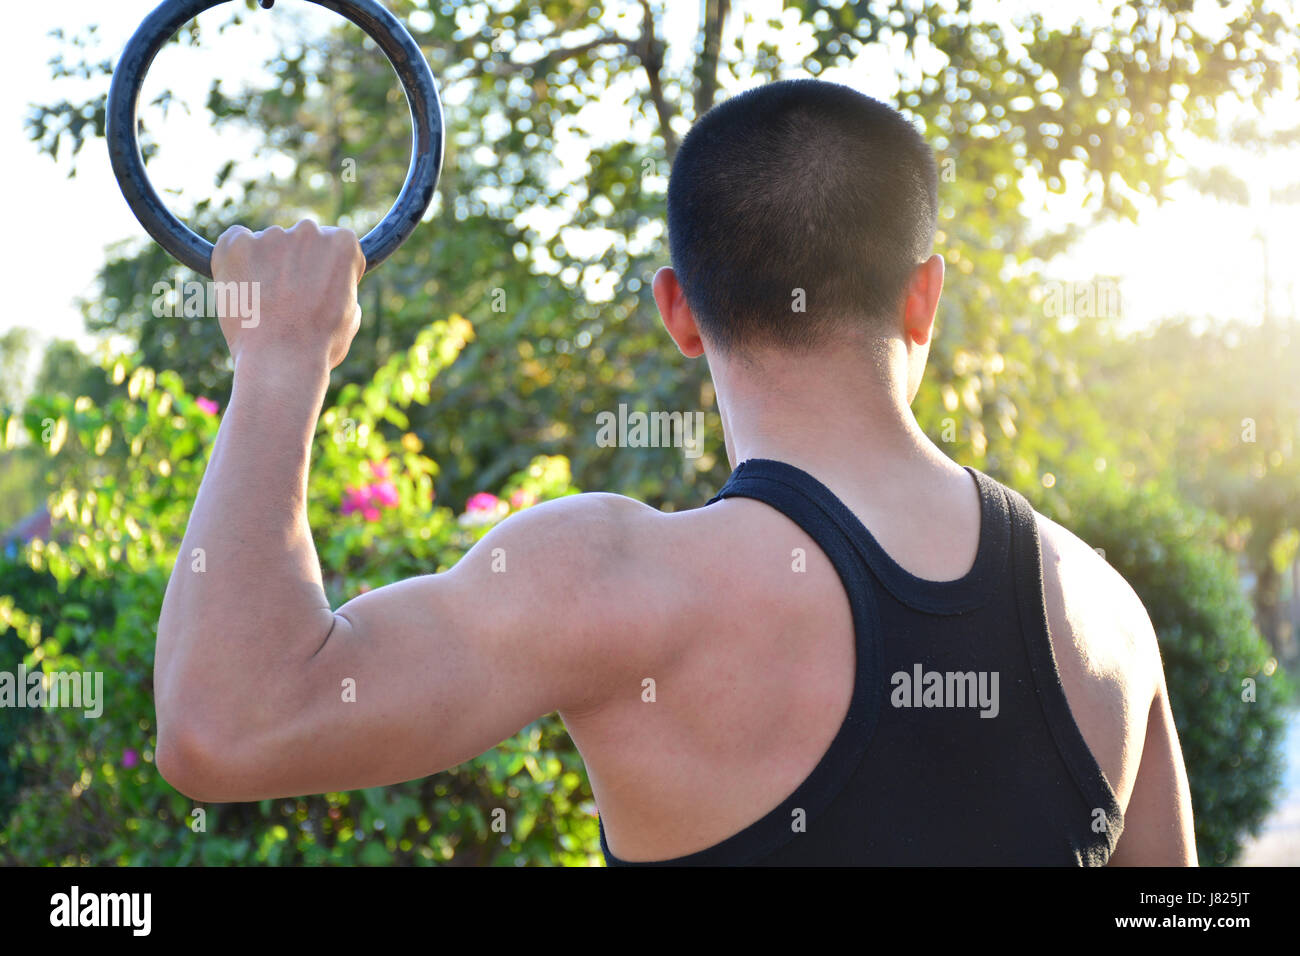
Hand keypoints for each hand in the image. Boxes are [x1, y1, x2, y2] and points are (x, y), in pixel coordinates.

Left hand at [211, 220, 364, 371]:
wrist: (281, 360)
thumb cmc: (319, 345)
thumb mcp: (349, 315)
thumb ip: (340, 288)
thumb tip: (329, 286)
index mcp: (342, 244)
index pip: (335, 244)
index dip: (327, 269)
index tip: (319, 288)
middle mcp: (309, 231)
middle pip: (302, 240)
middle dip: (296, 263)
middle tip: (288, 298)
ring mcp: (271, 235)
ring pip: (268, 244)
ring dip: (265, 265)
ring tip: (262, 304)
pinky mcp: (236, 245)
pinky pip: (234, 242)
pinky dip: (234, 261)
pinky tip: (241, 288)